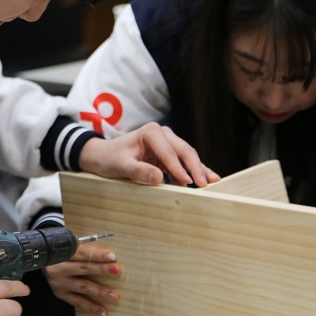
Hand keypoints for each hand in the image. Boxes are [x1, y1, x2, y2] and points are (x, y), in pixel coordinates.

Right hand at [44, 243, 120, 315]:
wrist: (38, 258)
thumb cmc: (60, 250)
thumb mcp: (67, 244)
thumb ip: (84, 248)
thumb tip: (107, 255)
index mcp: (62, 252)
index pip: (82, 253)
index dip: (97, 255)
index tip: (112, 257)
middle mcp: (59, 268)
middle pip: (83, 268)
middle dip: (101, 270)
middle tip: (117, 271)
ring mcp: (59, 283)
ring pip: (82, 287)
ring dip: (99, 291)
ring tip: (114, 295)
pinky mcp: (60, 294)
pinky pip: (77, 302)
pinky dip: (91, 307)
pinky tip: (104, 311)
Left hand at [78, 122, 219, 186]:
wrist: (103, 156)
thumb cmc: (110, 158)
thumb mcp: (121, 166)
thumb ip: (139, 171)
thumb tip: (158, 178)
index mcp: (151, 132)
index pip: (169, 151)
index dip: (178, 167)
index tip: (187, 181)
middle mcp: (162, 134)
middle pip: (183, 151)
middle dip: (195, 167)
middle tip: (204, 183)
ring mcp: (166, 144)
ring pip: (186, 157)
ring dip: (198, 169)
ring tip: (212, 182)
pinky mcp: (167, 155)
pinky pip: (182, 164)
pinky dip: (191, 173)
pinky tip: (202, 181)